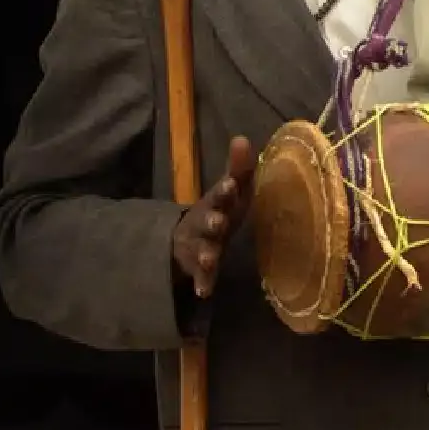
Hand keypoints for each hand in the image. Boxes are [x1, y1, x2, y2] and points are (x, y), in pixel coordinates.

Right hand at [172, 136, 256, 297]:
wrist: (186, 238)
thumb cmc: (219, 210)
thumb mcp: (230, 191)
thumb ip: (238, 168)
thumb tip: (242, 137)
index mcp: (215, 203)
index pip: (221, 194)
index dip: (225, 190)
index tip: (230, 184)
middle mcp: (204, 224)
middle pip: (207, 222)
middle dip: (212, 221)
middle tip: (218, 221)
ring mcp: (199, 246)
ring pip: (201, 250)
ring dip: (205, 254)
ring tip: (209, 259)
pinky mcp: (199, 269)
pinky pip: (201, 278)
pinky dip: (202, 283)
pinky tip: (204, 292)